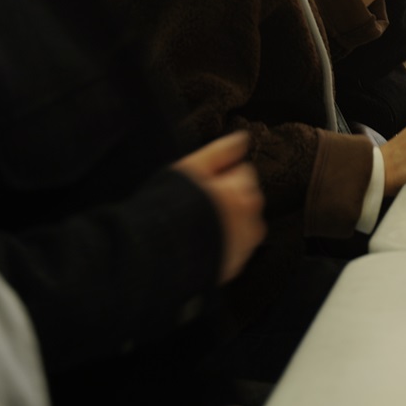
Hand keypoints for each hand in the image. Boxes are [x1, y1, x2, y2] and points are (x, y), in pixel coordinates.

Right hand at [172, 133, 264, 283]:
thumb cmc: (169, 207)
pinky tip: (202, 242)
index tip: (202, 183)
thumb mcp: (189, 170)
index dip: (221, 175)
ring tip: (199, 225)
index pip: (244, 172)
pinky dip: (225, 243)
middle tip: (199, 204)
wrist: (155, 256)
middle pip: (247, 198)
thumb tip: (244, 138)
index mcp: (241, 193)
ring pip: (245, 224)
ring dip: (230, 221)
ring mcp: (244, 246)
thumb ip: (220, 152)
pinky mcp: (234, 266)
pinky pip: (236, 248)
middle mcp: (250, 220)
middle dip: (230, 198)